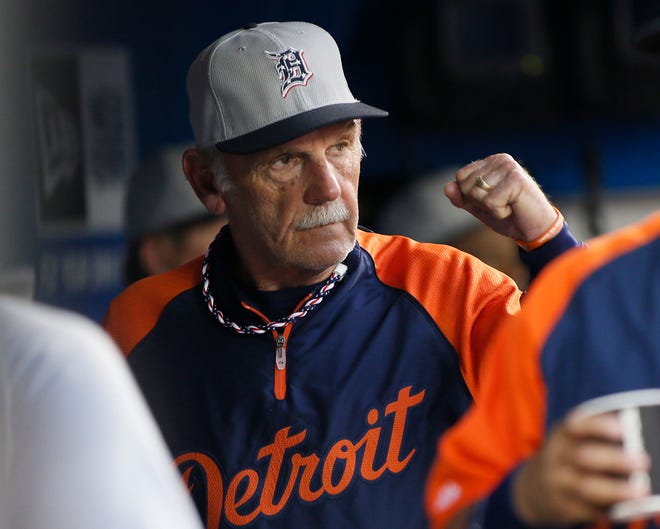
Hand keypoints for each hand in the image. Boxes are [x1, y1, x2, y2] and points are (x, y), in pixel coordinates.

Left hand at [444, 153, 557, 241]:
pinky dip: (499, 212)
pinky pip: (490, 202)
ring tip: (509, 205)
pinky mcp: (516, 179)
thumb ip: (461, 197)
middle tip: (502, 204)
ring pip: (476, 193)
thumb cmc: (509, 216)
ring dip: (490, 208)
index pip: (460, 177)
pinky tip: (514, 208)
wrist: (535, 229)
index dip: (469, 196)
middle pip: (466, 185)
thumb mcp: (479, 207)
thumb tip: (447, 187)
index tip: (491, 200)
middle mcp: (500, 159)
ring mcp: (509, 167)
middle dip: (479, 202)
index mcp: (491, 162)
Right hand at [513, 409, 650, 526]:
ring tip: (641, 491)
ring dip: (615, 489)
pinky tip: (630, 507)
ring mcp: (558, 483)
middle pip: (583, 456)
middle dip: (614, 459)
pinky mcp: (562, 507)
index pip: (576, 425)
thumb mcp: (573, 440)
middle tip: (643, 461)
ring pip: (586, 486)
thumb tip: (639, 441)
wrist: (535, 487)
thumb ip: (598, 436)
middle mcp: (556, 456)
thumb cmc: (569, 457)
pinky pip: (588, 510)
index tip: (623, 429)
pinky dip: (611, 509)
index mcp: (563, 434)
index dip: (599, 426)